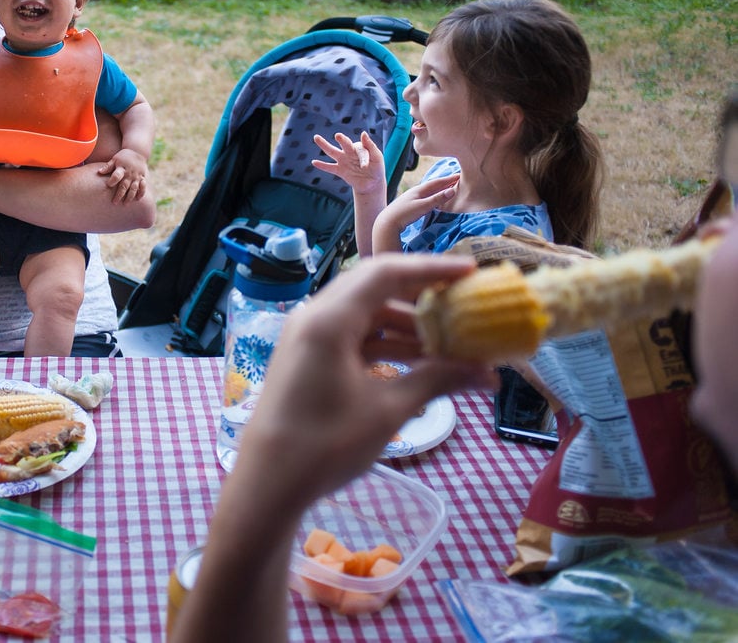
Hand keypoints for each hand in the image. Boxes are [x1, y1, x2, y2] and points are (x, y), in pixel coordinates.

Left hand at [97, 148, 148, 203]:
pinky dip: (141, 193)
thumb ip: (108, 166)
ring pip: (134, 188)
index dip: (113, 181)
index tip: (109, 185)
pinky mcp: (142, 177)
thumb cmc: (123, 156)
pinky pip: (143, 186)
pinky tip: (137, 199)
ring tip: (125, 204)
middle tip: (114, 203)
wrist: (138, 151)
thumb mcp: (115, 159)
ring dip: (130, 197)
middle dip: (120, 195)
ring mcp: (137, 176)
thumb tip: (99, 172)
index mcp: (122, 168)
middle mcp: (130, 173)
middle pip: (124, 185)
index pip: (117, 175)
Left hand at [234, 253, 496, 509]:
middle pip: (375, 290)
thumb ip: (437, 380)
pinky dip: (384, 345)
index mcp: (329, 319)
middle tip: (463, 307)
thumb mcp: (388, 411)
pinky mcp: (307, 359)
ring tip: (449, 346)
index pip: (386, 272)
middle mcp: (314, 318)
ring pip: (364, 316)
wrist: (267, 485)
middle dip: (422, 298)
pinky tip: (417, 363)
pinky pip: (352, 338)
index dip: (430, 268)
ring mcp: (307, 338)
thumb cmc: (325, 445)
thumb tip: (487, 373)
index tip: (470, 271)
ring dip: (405, 327)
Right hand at [311, 132, 386, 196]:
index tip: (365, 167)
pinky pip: (329, 167)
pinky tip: (314, 162)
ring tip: (316, 137)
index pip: (359, 149)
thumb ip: (370, 146)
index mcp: (360, 147)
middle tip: (338, 136)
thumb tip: (363, 133)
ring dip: (324, 145)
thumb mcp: (377, 157)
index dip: (363, 158)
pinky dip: (322, 165)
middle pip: (344, 144)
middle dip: (342, 140)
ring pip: (332, 151)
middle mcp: (350, 152)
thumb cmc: (376, 168)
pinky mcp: (340, 171)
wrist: (372, 184)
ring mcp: (344, 161)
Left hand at [373, 172, 458, 249]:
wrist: (387, 223)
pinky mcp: (410, 205)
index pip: (438, 182)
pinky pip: (425, 197)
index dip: (449, 179)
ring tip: (448, 187)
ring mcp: (412, 198)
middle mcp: (415, 191)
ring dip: (440, 188)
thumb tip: (452, 190)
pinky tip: (433, 198)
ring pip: (429, 191)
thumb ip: (437, 199)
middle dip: (446, 182)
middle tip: (458, 178)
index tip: (460, 174)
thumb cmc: (404, 214)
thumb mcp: (423, 206)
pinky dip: (433, 195)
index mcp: (419, 189)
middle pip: (434, 185)